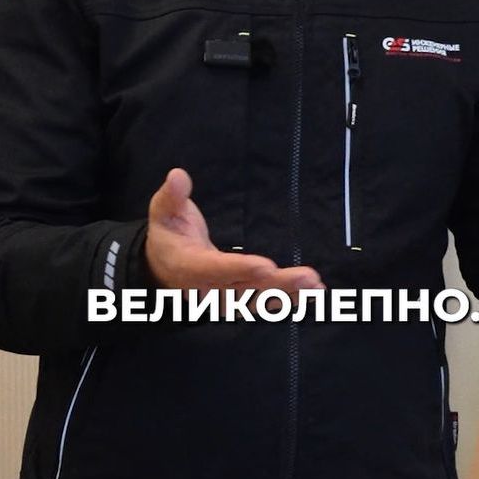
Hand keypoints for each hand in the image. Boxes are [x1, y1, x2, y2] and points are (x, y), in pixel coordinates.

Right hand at [145, 167, 323, 296]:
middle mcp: (206, 290)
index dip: (239, 270)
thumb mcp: (163, 212)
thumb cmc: (169, 235)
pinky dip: (290, 300)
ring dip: (289, 294)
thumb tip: (177, 175)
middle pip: (244, 289)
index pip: (214, 270)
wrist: (163, 268)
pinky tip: (315, 293)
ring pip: (258, 300)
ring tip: (315, 285)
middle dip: (277, 285)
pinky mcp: (238, 302)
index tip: (266, 267)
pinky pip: (265, 303)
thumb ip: (171, 196)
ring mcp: (224, 300)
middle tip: (306, 277)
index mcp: (187, 267)